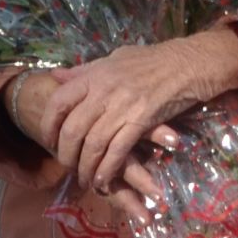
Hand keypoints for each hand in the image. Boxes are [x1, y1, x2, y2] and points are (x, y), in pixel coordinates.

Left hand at [41, 31, 237, 212]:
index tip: (50, 141)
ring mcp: (123, 106)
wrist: (189, 63)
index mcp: (95, 74)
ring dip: (85, 167)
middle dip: (66, 155)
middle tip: (68, 166)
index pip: (58, 102)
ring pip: (93, 145)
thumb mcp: (115, 58)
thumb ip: (84, 71)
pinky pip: (117, 151)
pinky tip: (102, 179)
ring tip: (85, 178)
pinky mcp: (142, 121)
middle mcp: (104, 91)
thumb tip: (56, 77)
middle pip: (73, 130)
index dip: (48, 126)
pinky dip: (107, 169)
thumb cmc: (152, 60)